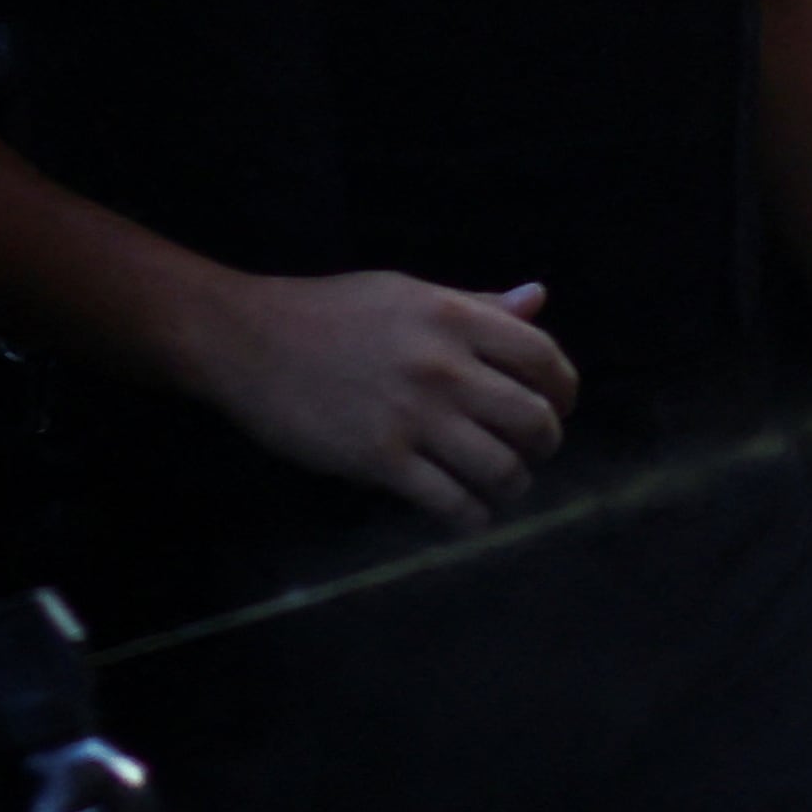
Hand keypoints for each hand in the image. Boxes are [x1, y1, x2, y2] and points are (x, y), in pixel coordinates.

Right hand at [191, 270, 575, 530]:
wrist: (247, 341)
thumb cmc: (328, 313)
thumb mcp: (404, 293)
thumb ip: (474, 303)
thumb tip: (537, 297)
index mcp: (451, 316)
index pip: (544, 357)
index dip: (563, 390)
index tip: (556, 406)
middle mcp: (442, 365)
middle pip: (535, 420)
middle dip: (543, 445)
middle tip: (527, 452)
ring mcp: (413, 415)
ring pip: (503, 470)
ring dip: (511, 487)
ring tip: (497, 487)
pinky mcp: (381, 459)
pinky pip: (453, 504)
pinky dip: (470, 518)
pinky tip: (463, 514)